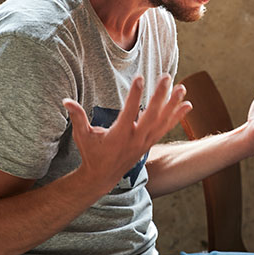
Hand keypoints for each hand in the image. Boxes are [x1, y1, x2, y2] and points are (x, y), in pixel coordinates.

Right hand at [63, 75, 191, 193]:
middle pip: (152, 115)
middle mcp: (136, 139)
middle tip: (167, 77)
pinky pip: (166, 128)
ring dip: (173, 104)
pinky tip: (187, 105)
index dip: (135, 95)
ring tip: (182, 88)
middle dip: (161, 96)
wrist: (102, 176)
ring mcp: (145, 141)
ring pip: (163, 121)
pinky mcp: (150, 143)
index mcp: (119, 135)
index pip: (130, 112)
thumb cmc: (91, 153)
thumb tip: (65, 100)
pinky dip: (177, 116)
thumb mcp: (82, 136)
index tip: (140, 78)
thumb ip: (77, 117)